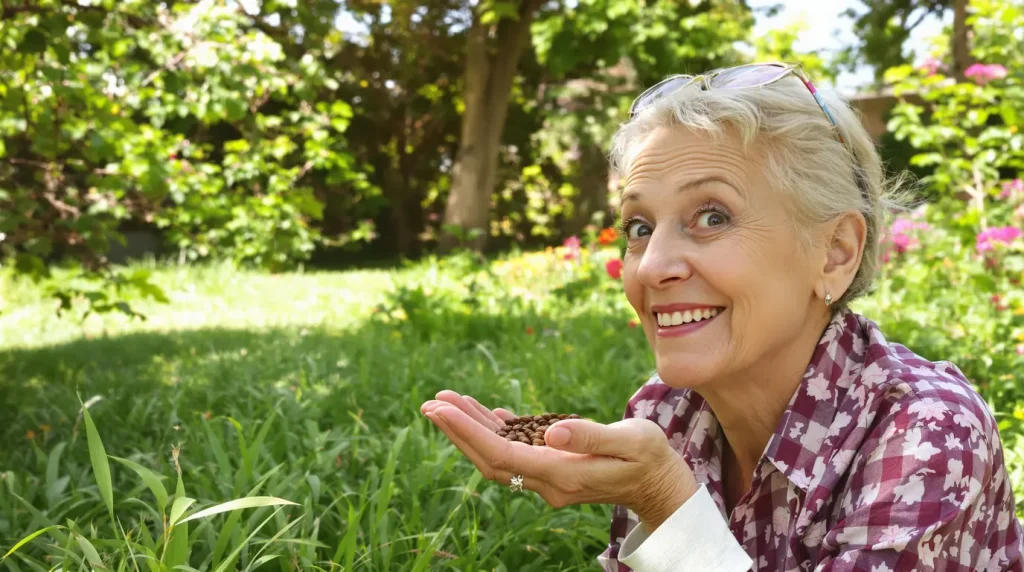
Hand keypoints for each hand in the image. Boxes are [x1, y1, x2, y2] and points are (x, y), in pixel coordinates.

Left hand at [420, 390, 698, 530]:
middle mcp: (548, 481)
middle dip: (457, 431)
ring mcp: (548, 479)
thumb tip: (550, 432)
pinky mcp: (553, 471)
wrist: (662, 485)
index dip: (467, 432)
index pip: (501, 455)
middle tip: (431, 404)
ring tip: (446, 403)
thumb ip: (591, 436)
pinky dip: (495, 433)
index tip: (441, 410)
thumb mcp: (630, 441)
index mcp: (562, 473)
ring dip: (470, 430)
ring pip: (497, 456)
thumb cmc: (650, 459)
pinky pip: (514, 454)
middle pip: (489, 458)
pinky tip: (486, 415)